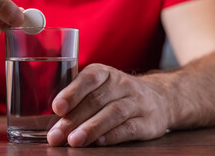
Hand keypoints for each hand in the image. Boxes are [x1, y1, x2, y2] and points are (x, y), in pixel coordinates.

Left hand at [47, 63, 168, 146]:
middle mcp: (122, 84)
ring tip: (74, 140)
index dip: (72, 92)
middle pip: (96, 100)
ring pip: (113, 113)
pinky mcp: (149, 121)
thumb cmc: (117, 94)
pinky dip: (113, 135)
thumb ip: (79, 96)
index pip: (89, 78)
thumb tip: (55, 116)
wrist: (158, 98)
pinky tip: (99, 142)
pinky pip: (130, 128)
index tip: (57, 107)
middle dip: (73, 119)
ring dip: (91, 128)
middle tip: (56, 135)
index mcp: (106, 73)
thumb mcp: (100, 86)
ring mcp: (138, 102)